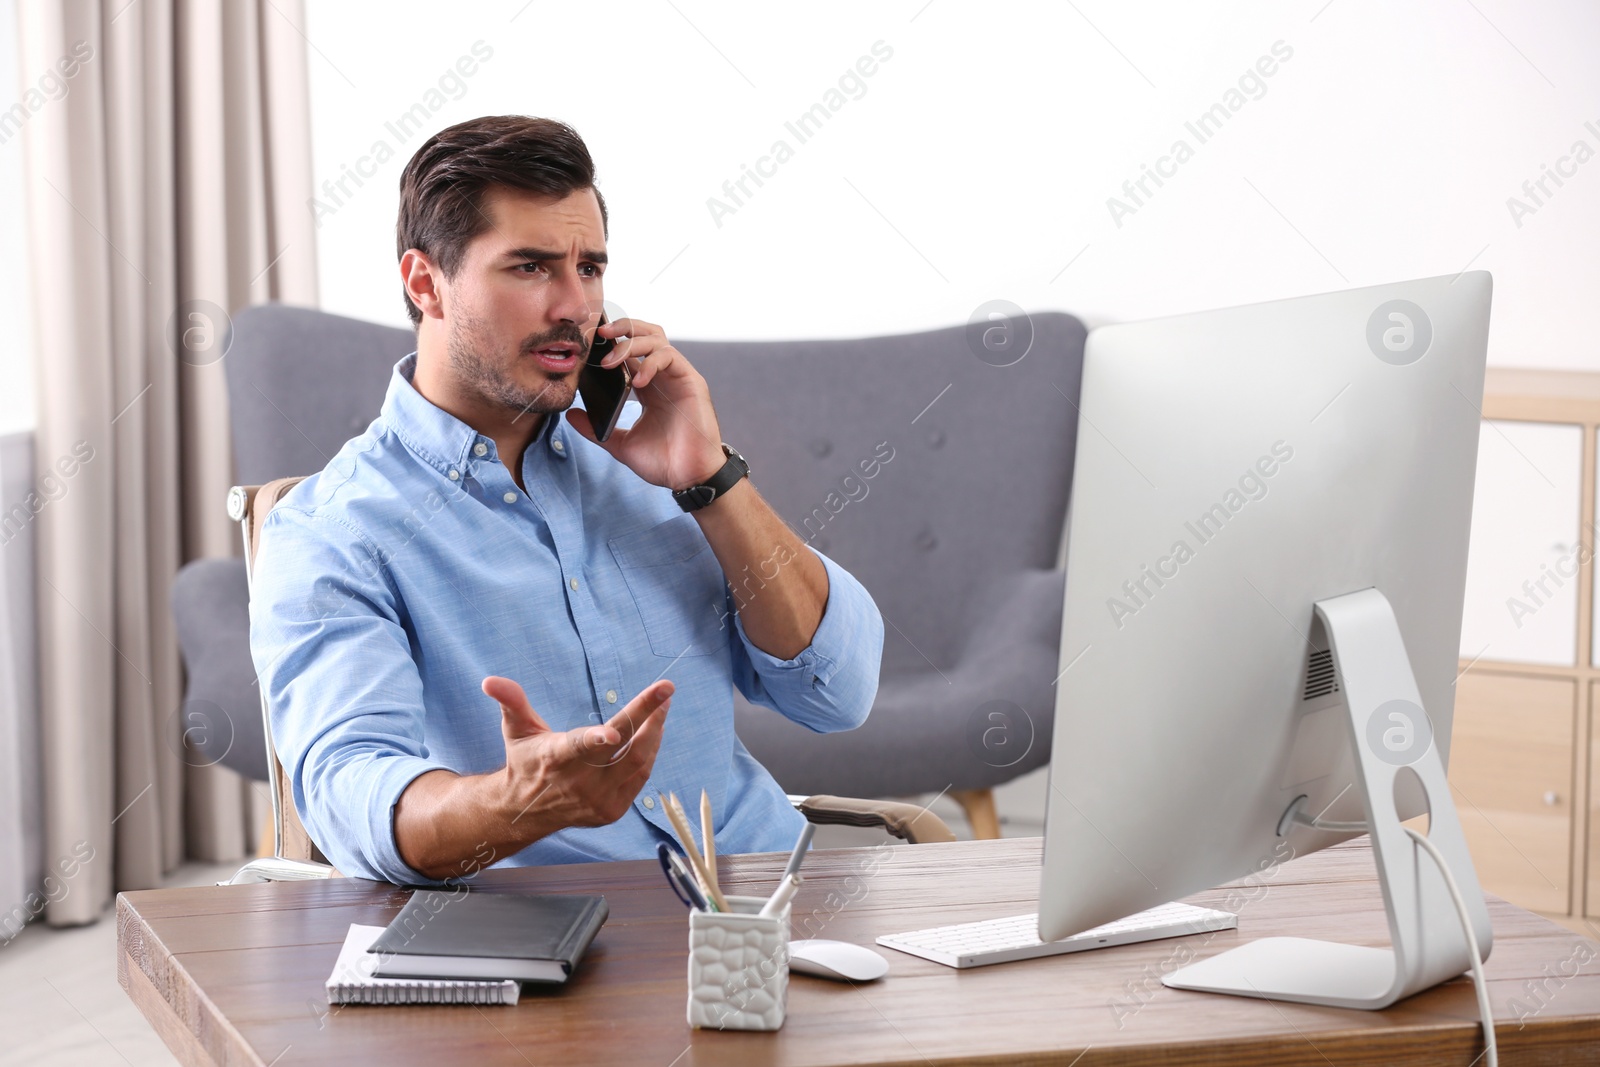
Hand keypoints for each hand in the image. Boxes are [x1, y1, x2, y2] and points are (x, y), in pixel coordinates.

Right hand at [482, 675, 673, 833]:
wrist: (526, 812)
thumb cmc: (525, 761)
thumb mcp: (516, 730)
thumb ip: (511, 702)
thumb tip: (490, 680)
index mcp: (556, 758)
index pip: (580, 747)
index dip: (597, 739)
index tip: (615, 730)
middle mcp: (579, 783)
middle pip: (623, 750)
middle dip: (648, 718)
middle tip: (665, 691)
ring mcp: (598, 800)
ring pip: (638, 763)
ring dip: (655, 732)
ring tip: (663, 706)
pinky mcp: (611, 811)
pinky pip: (640, 778)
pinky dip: (650, 753)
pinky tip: (653, 733)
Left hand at [565, 318, 727, 489]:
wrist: (689, 478)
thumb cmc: (663, 462)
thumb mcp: (620, 444)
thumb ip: (595, 429)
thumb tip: (570, 414)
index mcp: (647, 387)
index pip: (629, 351)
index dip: (610, 341)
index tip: (587, 342)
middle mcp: (662, 377)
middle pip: (645, 333)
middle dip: (622, 327)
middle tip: (598, 333)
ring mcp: (677, 377)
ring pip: (656, 339)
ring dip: (630, 343)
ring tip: (610, 361)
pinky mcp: (691, 381)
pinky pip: (670, 357)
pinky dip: (650, 363)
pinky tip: (637, 381)